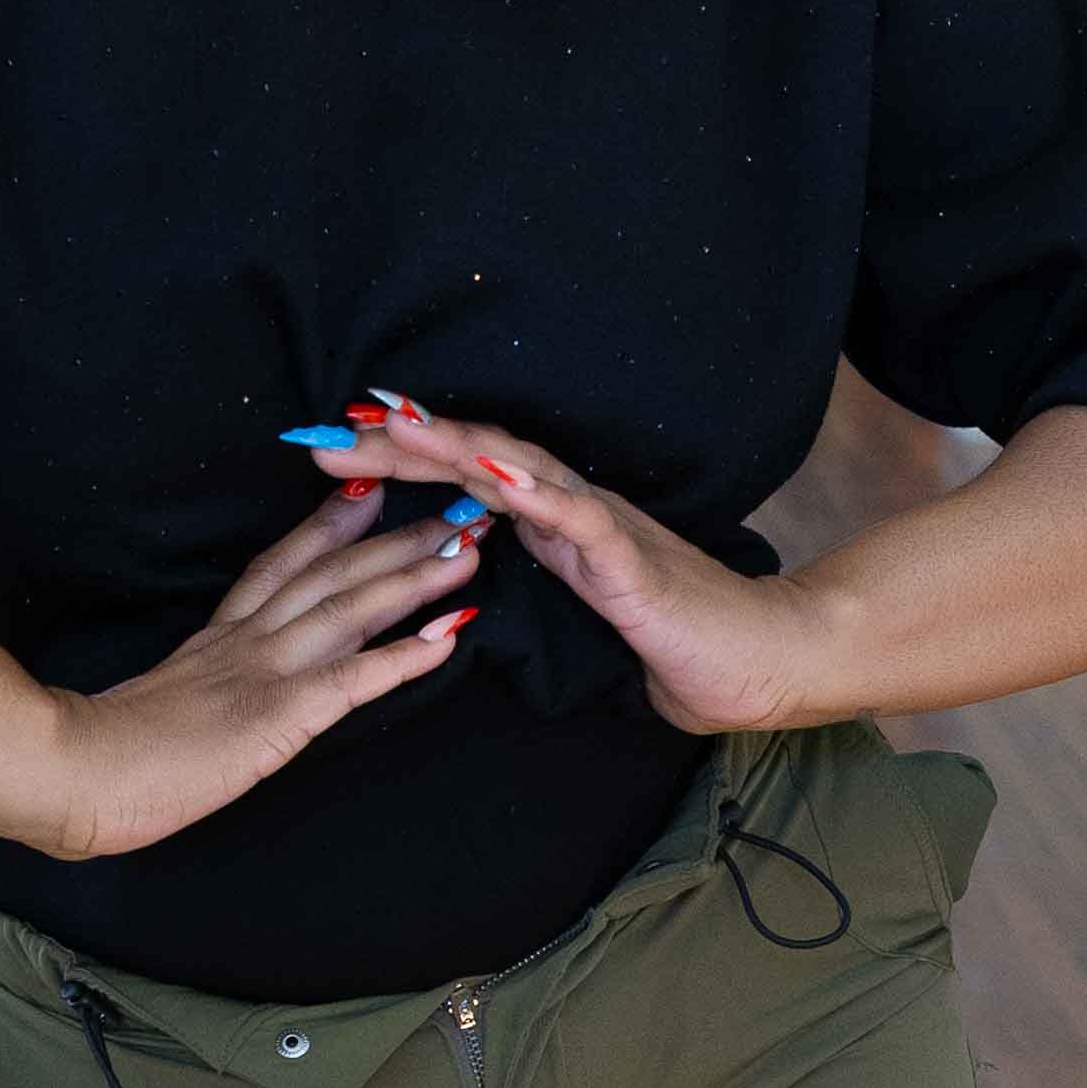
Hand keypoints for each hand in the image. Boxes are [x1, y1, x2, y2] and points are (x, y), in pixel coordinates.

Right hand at [37, 478, 483, 859]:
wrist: (66, 771)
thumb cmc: (91, 757)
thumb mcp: (145, 712)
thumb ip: (182, 699)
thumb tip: (198, 709)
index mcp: (213, 643)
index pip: (278, 570)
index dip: (327, 529)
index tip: (368, 491)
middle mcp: (243, 643)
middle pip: (329, 574)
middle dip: (395, 539)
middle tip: (450, 505)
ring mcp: (261, 672)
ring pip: (350, 609)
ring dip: (414, 578)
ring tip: (466, 550)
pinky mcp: (275, 714)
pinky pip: (354, 679)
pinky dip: (406, 655)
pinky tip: (450, 636)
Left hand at [290, 398, 813, 738]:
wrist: (758, 662)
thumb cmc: (681, 646)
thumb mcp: (590, 613)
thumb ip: (551, 587)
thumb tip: (503, 585)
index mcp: (553, 526)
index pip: (464, 479)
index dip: (402, 459)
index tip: (336, 446)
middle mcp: (569, 511)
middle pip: (473, 460)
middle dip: (399, 443)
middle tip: (327, 426)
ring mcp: (599, 527)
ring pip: (514, 471)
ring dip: (451, 446)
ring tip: (392, 425)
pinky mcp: (629, 561)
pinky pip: (574, 518)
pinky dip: (532, 493)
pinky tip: (490, 477)